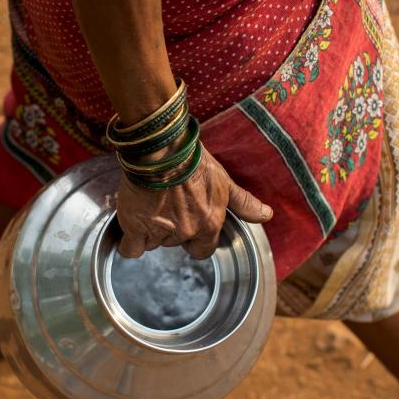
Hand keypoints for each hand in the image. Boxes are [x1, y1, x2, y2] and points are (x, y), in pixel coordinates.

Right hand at [116, 146, 272, 258]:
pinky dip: (130, 241)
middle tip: (166, 203)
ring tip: (150, 202)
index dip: (194, 238)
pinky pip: (132, 249)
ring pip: (154, 242)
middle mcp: (187, 231)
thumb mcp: (224, 181)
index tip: (187, 221)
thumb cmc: (193, 160)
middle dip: (171, 228)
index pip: (203, 249)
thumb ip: (245, 203)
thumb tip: (267, 215)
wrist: (161, 148)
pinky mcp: (136, 228)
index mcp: (210, 223)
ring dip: (151, 228)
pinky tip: (133, 225)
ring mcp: (161, 231)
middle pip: (176, 243)